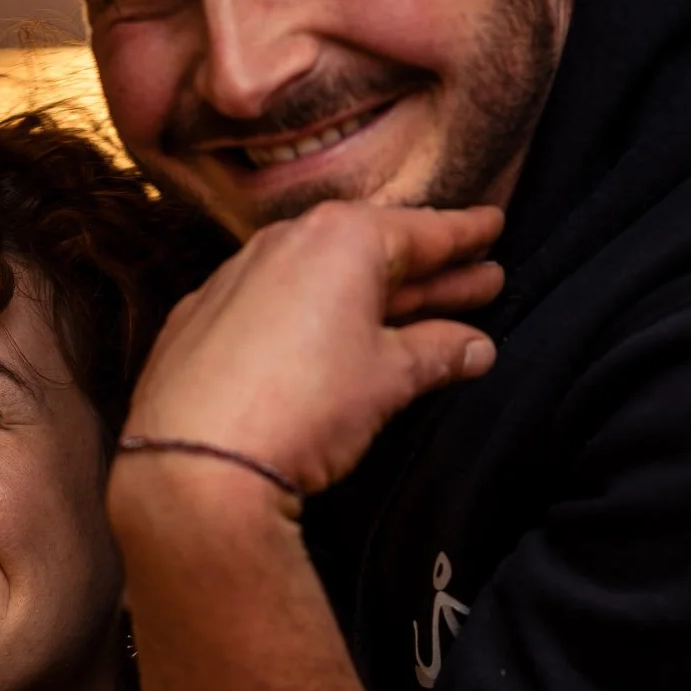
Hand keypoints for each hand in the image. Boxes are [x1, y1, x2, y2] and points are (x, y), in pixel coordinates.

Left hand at [121, 201, 502, 500]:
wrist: (197, 463)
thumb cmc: (306, 407)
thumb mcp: (388, 378)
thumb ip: (437, 352)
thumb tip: (475, 347)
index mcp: (342, 239)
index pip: (423, 232)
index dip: (463, 235)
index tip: (493, 228)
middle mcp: (284, 242)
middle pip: (374, 253)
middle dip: (429, 271)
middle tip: (479, 280)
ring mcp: (234, 279)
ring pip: (319, 277)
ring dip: (368, 295)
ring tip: (418, 312)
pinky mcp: (198, 322)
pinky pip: (269, 306)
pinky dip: (305, 318)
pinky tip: (326, 340)